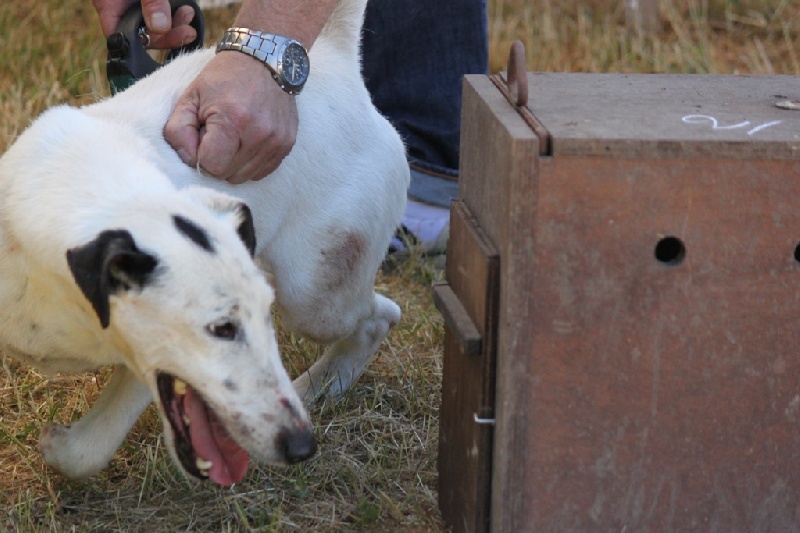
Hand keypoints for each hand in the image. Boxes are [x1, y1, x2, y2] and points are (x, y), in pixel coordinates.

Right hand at [92, 0, 196, 48]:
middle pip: (141, 34)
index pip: (118, 34)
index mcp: (108, 2)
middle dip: (165, 36)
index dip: (138, 44)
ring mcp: (136, 4)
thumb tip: (159, 28)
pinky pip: (163, 15)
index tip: (162, 43)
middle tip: (186, 33)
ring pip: (155, 26)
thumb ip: (151, 0)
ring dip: (174, 26)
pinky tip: (187, 11)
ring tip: (188, 16)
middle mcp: (120, 5)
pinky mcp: (153, 3)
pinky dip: (175, 16)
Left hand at [164, 52, 298, 183]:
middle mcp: (259, 135)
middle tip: (217, 134)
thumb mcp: (190, 96)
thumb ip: (178, 130)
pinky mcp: (287, 145)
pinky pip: (261, 172)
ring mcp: (276, 142)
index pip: (210, 165)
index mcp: (233, 120)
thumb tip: (188, 160)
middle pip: (226, 174)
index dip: (200, 154)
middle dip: (216, 159)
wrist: (266, 60)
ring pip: (244, 177)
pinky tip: (246, 141)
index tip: (203, 135)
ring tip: (233, 137)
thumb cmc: (224, 78)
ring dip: (233, 163)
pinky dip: (249, 162)